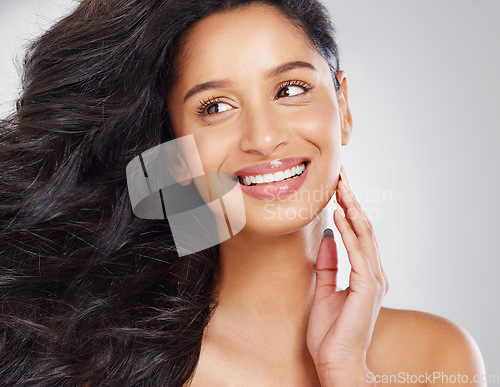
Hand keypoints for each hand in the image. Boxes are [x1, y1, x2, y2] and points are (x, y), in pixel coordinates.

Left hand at [306, 165, 388, 385]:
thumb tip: (328, 239)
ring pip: (364, 235)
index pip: (357, 234)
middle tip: (341, 175)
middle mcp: (373, 274)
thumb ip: (329, 265)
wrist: (336, 362)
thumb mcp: (324, 291)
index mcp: (364, 275)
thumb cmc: (331, 333)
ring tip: (341, 186)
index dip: (348, 209)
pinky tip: (340, 213)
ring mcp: (373, 280)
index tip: (338, 187)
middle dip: (352, 200)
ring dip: (352, 208)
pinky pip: (358, 252)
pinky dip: (349, 230)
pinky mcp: (368, 287)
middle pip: (363, 229)